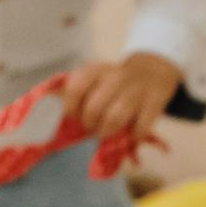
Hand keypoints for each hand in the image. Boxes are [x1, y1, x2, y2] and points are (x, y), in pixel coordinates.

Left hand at [62, 52, 182, 143]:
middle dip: (89, 123)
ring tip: (105, 132)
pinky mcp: (155, 102)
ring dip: (106, 132)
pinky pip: (139, 127)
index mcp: (96, 70)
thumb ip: (72, 91)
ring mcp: (136, 90)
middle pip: (94, 108)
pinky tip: (128, 134)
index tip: (74, 116)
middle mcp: (116, 77)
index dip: (71, 108)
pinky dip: (132, 136)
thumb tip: (50, 104)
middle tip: (91, 126)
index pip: (75, 89)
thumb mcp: (93, 77)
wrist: (152, 72)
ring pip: (115, 118)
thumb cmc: (113, 82)